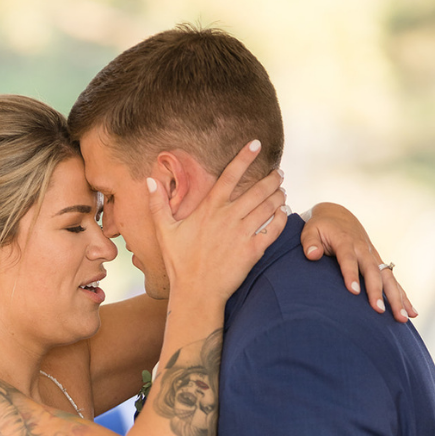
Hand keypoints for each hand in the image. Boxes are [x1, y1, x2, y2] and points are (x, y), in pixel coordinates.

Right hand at [148, 140, 287, 304]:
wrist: (196, 292)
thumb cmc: (179, 262)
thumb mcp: (164, 230)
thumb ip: (158, 203)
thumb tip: (149, 180)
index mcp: (209, 209)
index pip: (229, 175)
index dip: (244, 157)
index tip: (256, 144)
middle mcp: (228, 217)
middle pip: (257, 190)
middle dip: (271, 179)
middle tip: (278, 173)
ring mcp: (242, 233)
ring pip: (268, 207)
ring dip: (278, 196)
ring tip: (283, 190)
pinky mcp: (253, 250)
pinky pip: (274, 230)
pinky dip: (282, 219)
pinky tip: (285, 212)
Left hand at [301, 203, 415, 321]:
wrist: (339, 216)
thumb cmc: (321, 227)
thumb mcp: (310, 230)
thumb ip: (310, 242)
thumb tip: (312, 255)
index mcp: (345, 241)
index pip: (349, 259)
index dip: (351, 274)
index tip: (354, 291)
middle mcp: (363, 249)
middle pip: (373, 271)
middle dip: (377, 291)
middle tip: (378, 310)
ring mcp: (374, 257)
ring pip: (388, 278)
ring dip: (396, 298)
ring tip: (402, 318)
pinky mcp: (379, 264)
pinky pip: (393, 281)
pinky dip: (403, 296)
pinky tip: (411, 313)